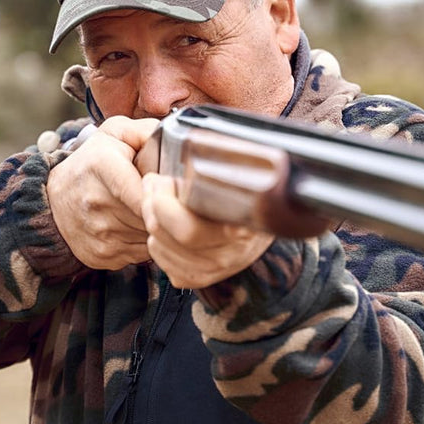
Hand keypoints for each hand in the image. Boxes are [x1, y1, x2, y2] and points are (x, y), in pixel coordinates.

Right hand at [46, 117, 160, 270]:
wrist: (53, 202)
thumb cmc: (91, 166)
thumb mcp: (113, 135)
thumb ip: (145, 131)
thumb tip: (174, 142)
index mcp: (102, 165)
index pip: (147, 191)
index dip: (165, 193)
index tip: (171, 190)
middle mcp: (97, 202)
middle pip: (153, 215)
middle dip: (164, 209)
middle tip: (163, 199)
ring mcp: (100, 233)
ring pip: (151, 236)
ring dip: (156, 227)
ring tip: (145, 211)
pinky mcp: (103, 256)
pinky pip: (142, 253)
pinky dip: (145, 242)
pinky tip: (135, 228)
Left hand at [141, 174, 275, 289]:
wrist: (270, 219)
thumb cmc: (250, 188)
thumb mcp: (242, 171)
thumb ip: (222, 162)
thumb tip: (194, 143)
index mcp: (241, 229)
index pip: (189, 229)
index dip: (166, 200)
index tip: (165, 179)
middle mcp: (228, 256)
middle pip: (168, 236)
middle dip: (153, 204)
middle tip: (155, 183)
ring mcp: (212, 271)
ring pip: (158, 248)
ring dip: (152, 220)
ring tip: (162, 202)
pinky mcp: (196, 279)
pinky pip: (160, 260)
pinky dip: (157, 240)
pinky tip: (170, 226)